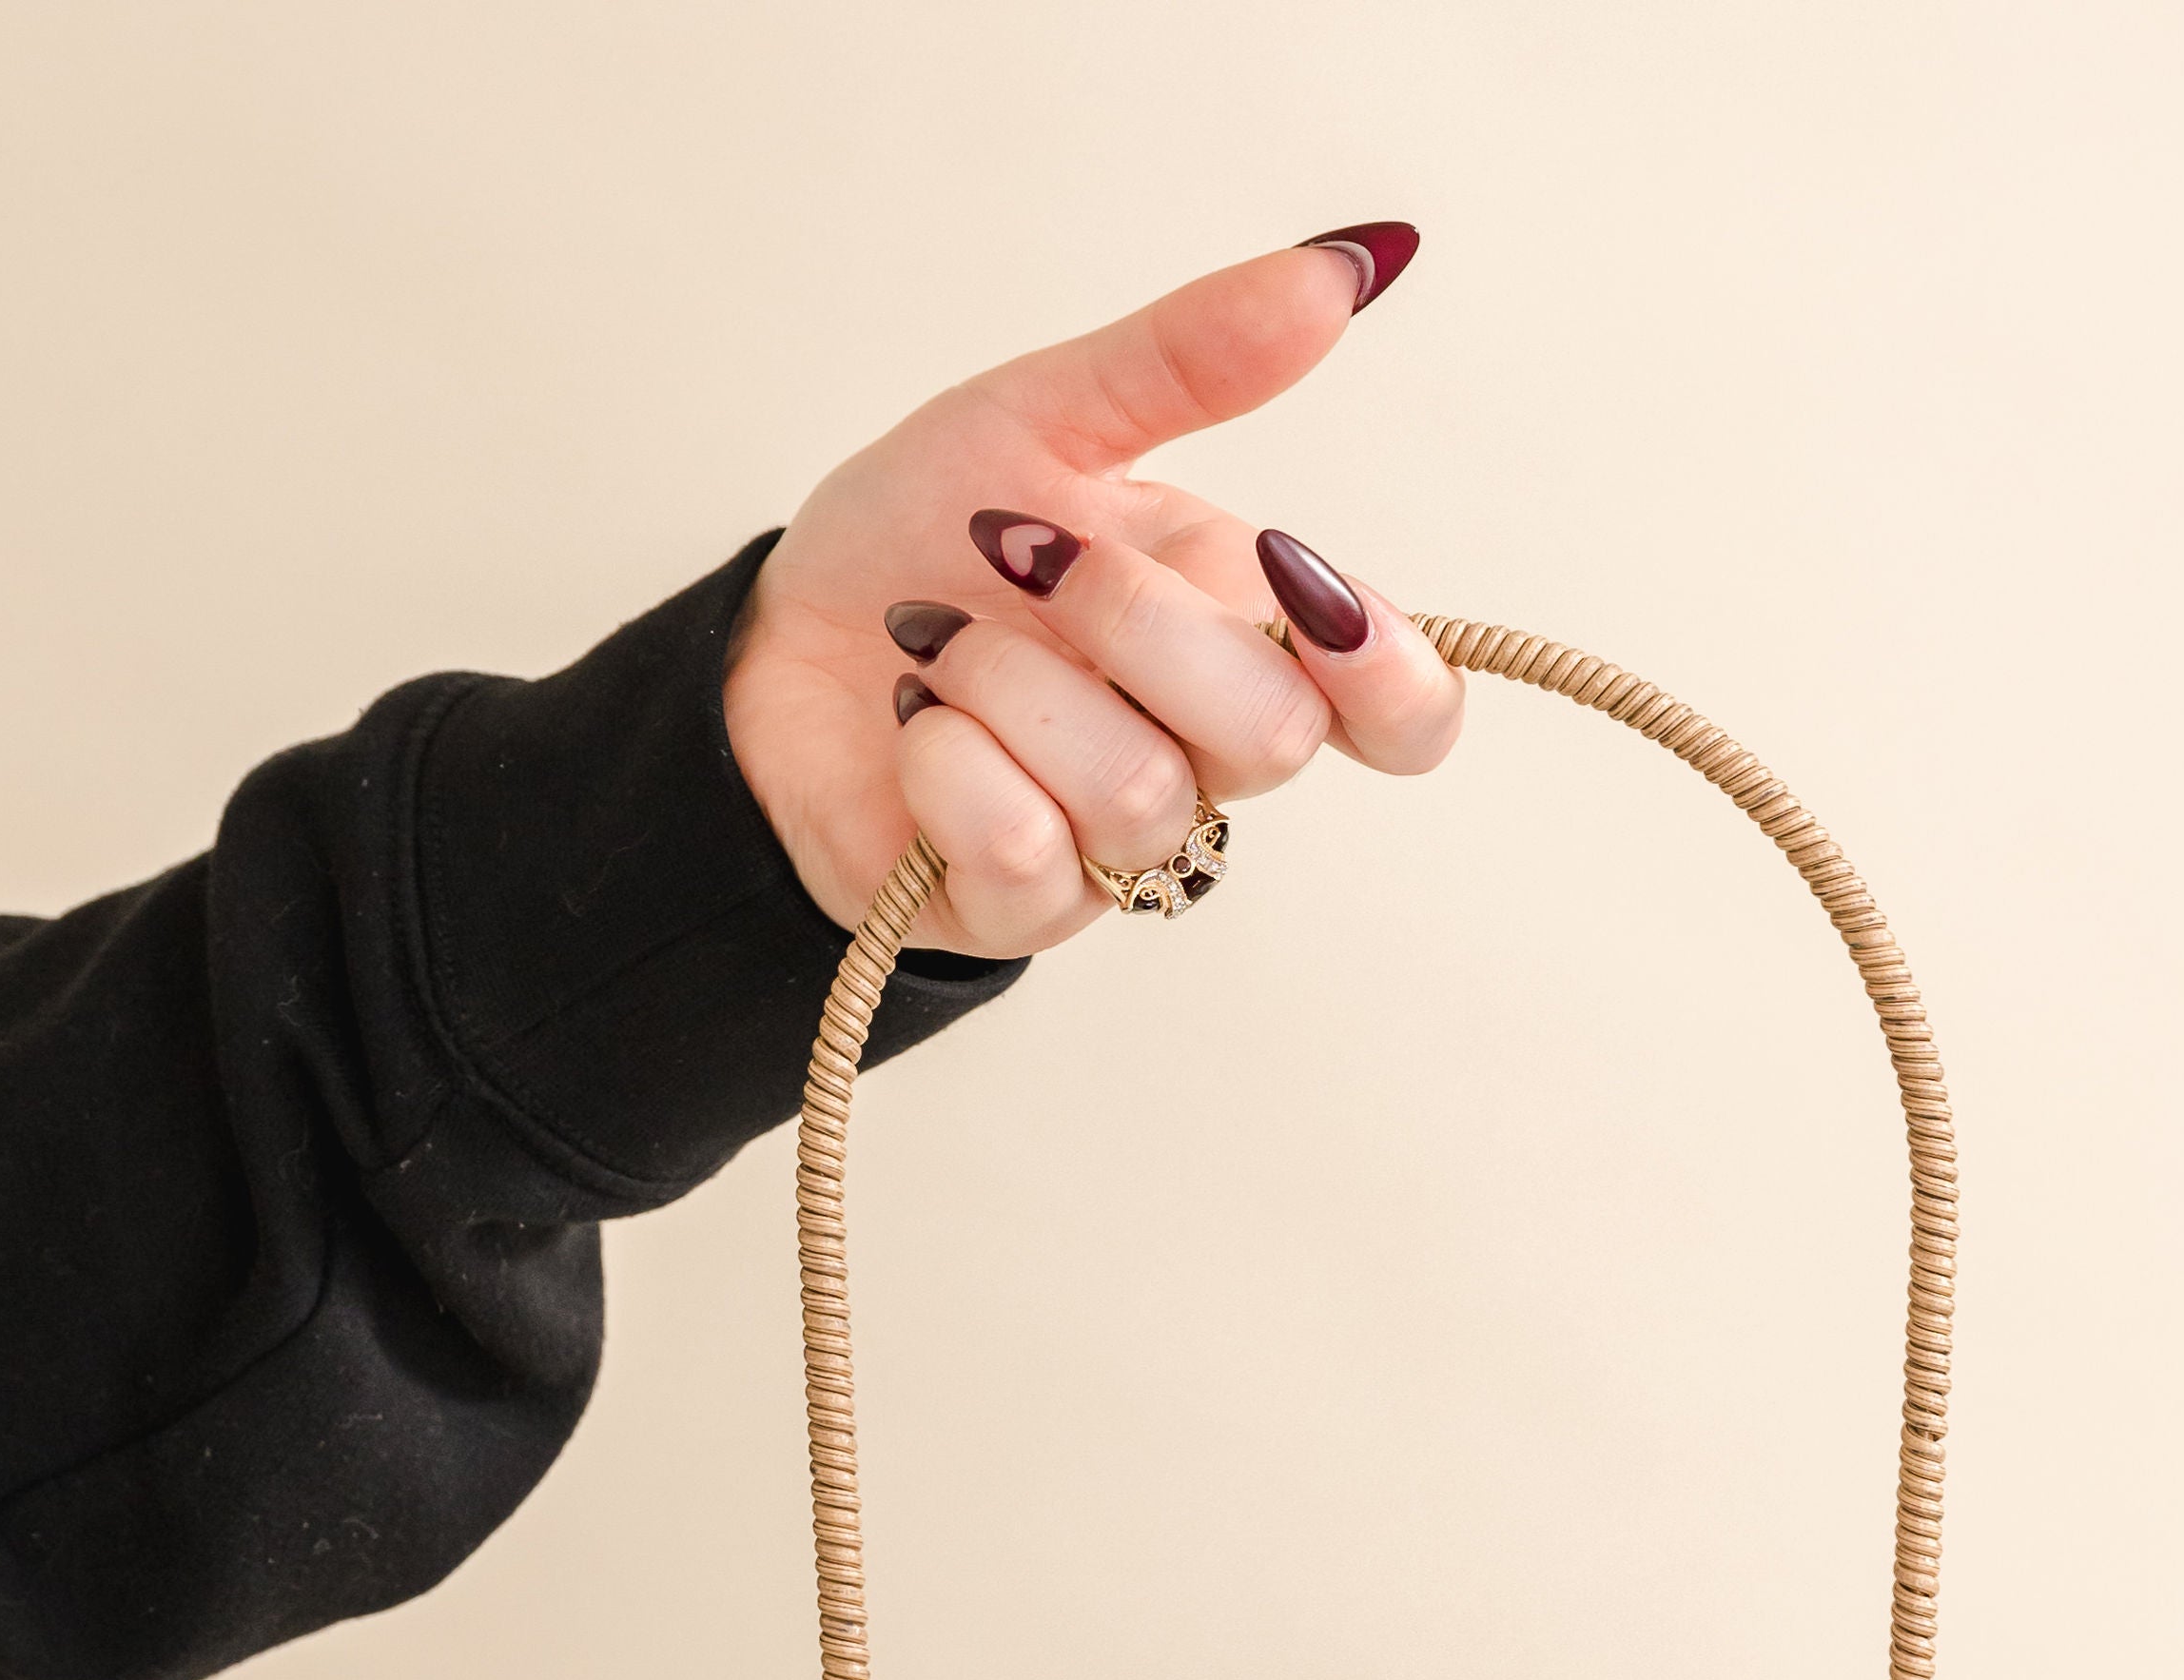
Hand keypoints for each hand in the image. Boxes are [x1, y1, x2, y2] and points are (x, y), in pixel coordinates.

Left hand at [722, 230, 1462, 956]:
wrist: (780, 645)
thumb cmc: (925, 546)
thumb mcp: (1051, 416)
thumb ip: (1194, 356)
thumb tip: (1346, 264)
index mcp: (1243, 642)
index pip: (1403, 713)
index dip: (1388, 668)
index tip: (1288, 574)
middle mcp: (1203, 756)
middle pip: (1274, 737)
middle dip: (1135, 622)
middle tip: (1018, 554)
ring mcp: (1118, 849)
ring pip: (1142, 794)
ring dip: (1009, 684)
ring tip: (939, 638)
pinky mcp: (1020, 909)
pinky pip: (1027, 851)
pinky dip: (947, 759)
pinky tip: (913, 719)